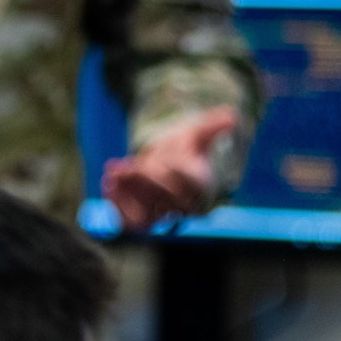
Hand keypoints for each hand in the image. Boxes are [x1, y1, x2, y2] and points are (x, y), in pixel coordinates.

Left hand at [101, 106, 237, 231]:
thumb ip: (213, 125)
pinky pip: (131, 223)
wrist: (166, 163)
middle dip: (144, 182)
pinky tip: (108, 186)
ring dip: (127, 196)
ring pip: (148, 213)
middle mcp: (185, 205)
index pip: (192, 183)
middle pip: (168, 199)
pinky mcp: (144, 219)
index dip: (176, 172)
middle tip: (124, 166)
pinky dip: (118, 208)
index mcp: (202, 185)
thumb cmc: (184, 148)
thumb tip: (231, 117)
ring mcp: (163, 214)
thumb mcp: (197, 133)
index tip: (161, 158)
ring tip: (111, 175)